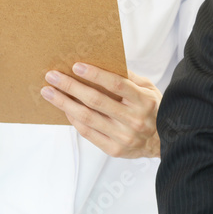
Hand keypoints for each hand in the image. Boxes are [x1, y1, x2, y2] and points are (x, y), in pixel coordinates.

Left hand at [41, 65, 161, 158]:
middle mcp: (133, 119)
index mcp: (144, 101)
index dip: (95, 75)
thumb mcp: (149, 89)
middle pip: (96, 101)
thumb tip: (104, 64)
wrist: (163, 142)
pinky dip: (74, 120)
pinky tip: (64, 109)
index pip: (116, 85)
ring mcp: (123, 136)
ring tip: (49, 92)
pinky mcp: (114, 149)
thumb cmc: (153, 110)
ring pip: (87, 118)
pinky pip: (88, 133)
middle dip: (71, 87)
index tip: (76, 66)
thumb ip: (129, 78)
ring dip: (64, 103)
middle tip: (52, 77)